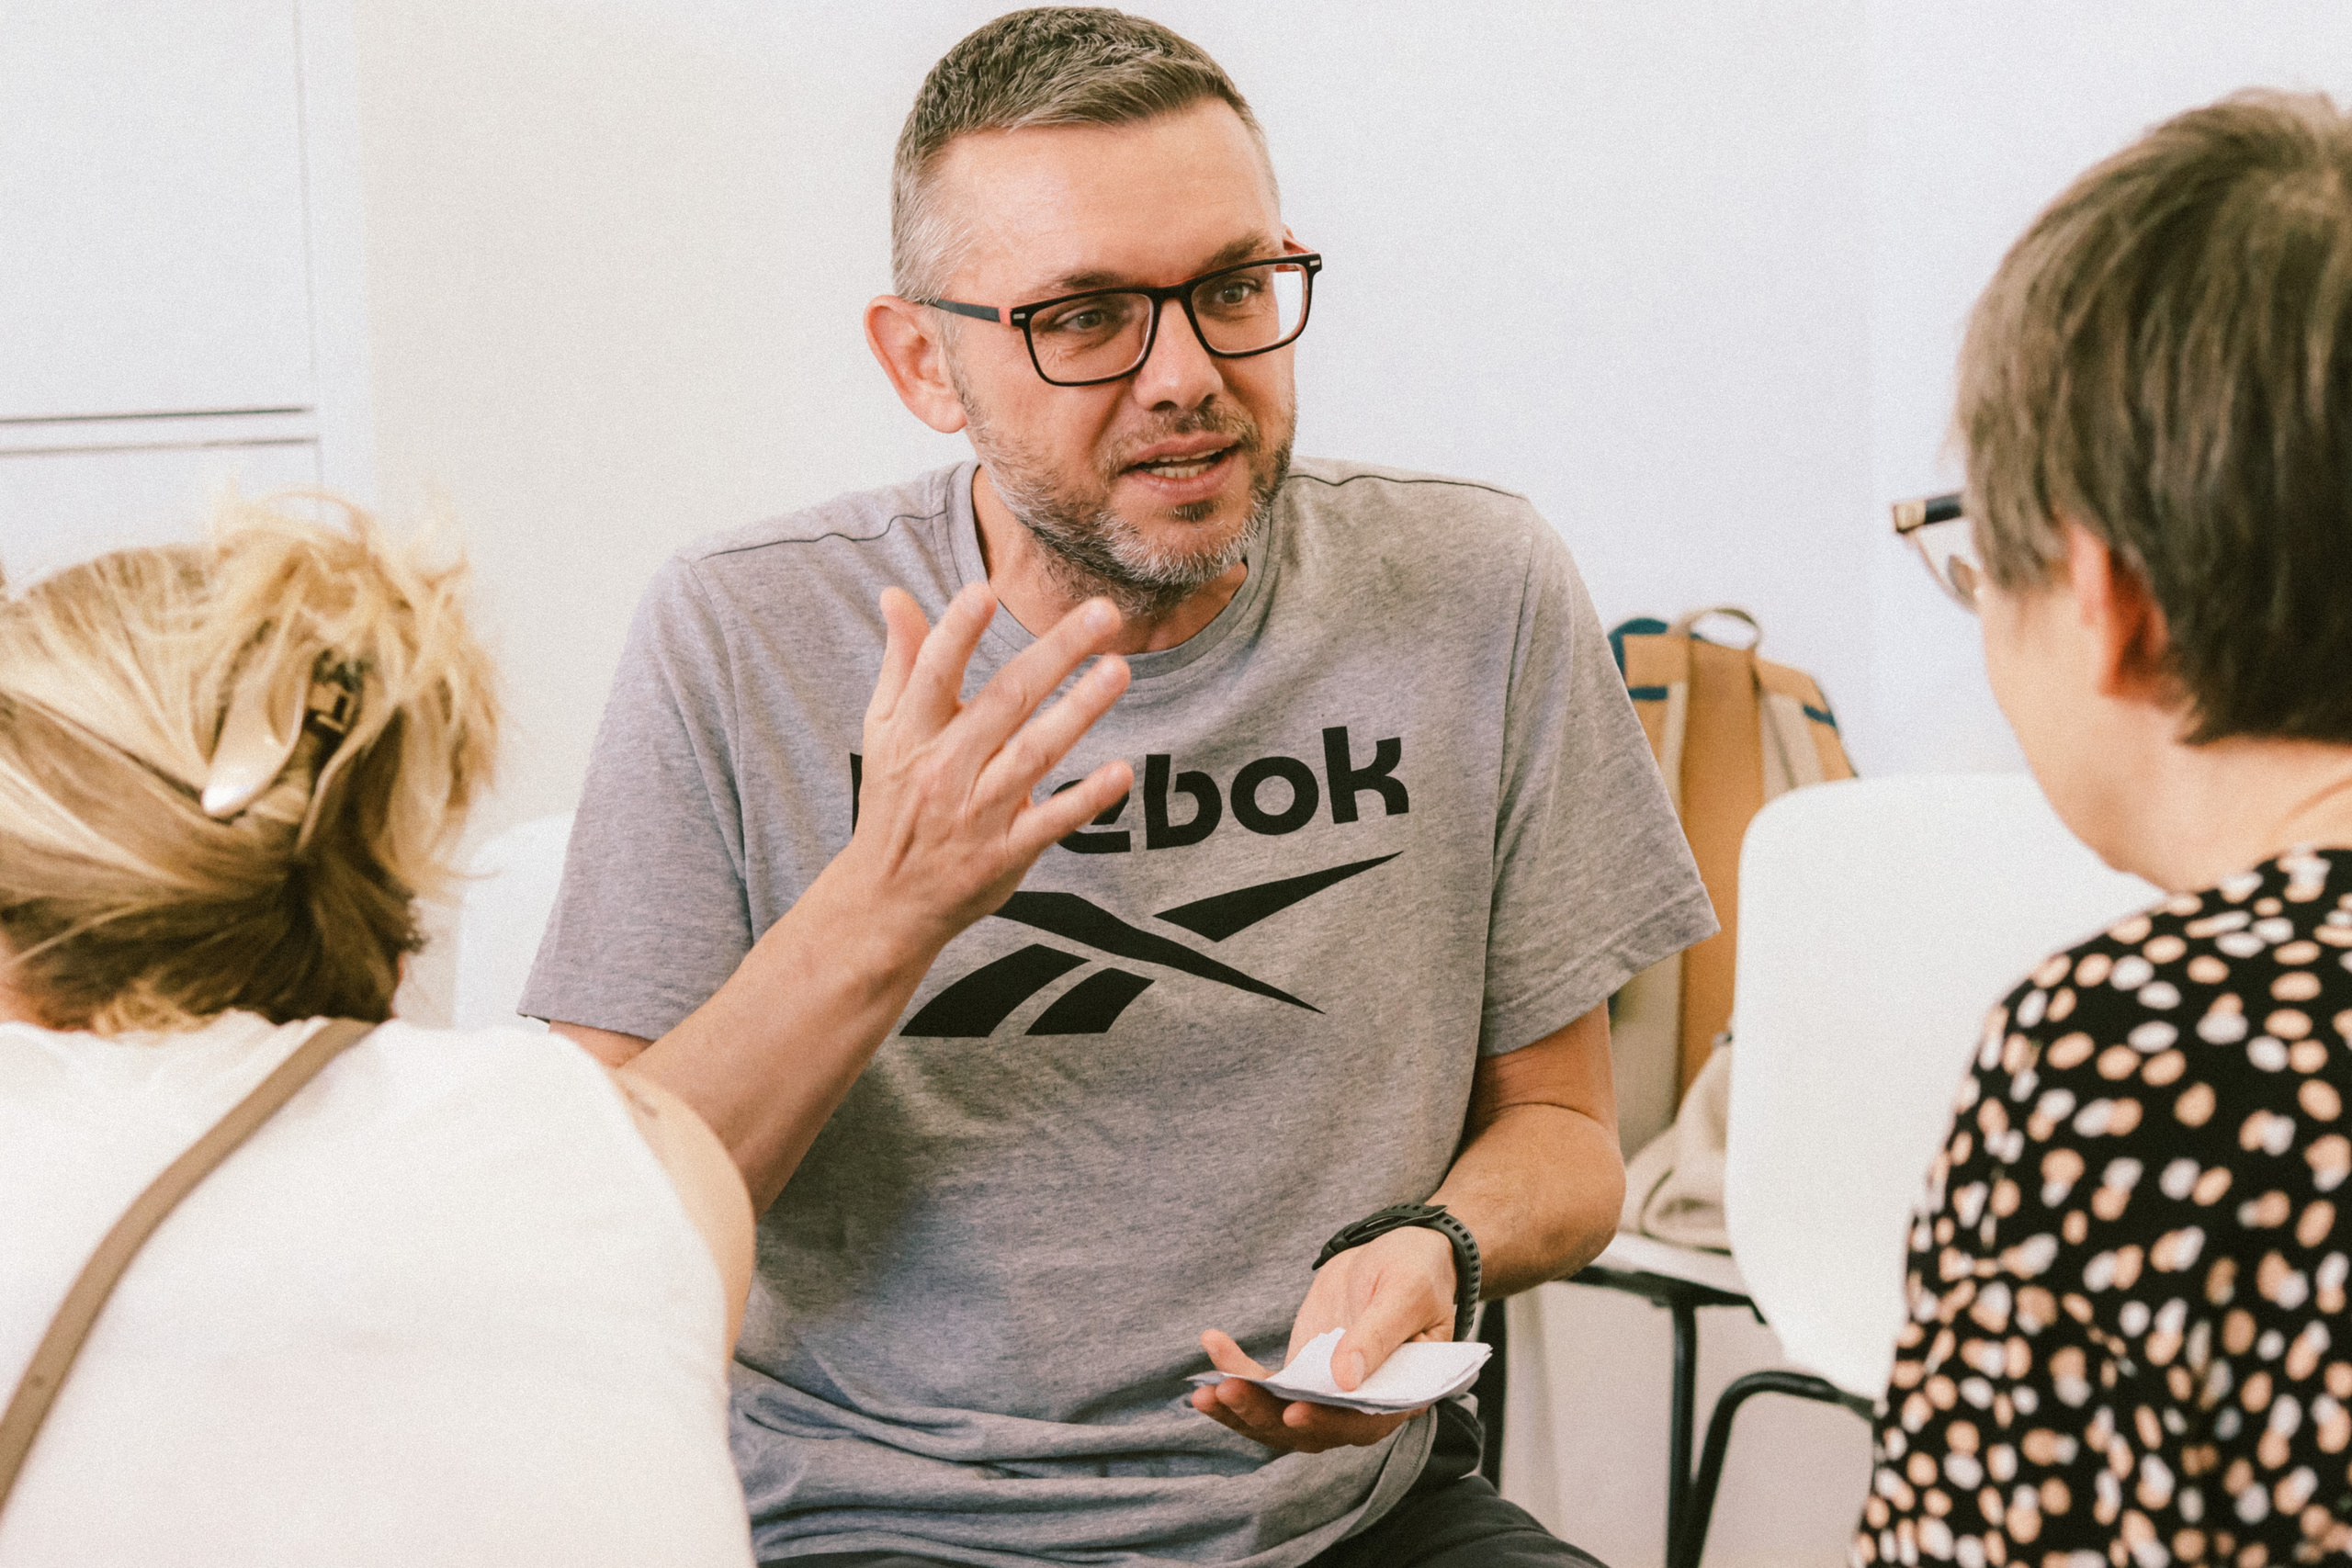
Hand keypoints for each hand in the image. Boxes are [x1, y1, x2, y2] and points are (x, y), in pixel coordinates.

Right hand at [828, 582, 1132, 949]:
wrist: (887, 899)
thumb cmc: (893, 799)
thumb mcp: (883, 731)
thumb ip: (902, 662)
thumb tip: (895, 594)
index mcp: (912, 733)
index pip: (934, 674)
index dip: (956, 633)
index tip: (983, 591)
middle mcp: (945, 768)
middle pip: (1005, 701)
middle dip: (1055, 653)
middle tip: (1103, 613)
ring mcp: (978, 811)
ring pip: (1035, 753)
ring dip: (1080, 710)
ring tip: (1119, 669)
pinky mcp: (1007, 853)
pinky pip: (1052, 822)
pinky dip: (1086, 798)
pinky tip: (1120, 771)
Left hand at [1190, 1226, 1456, 1453]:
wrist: (1398, 1254)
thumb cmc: (1415, 1271)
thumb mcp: (1405, 1293)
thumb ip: (1378, 1334)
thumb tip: (1345, 1379)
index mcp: (1402, 1395)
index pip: (1362, 1423)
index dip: (1328, 1423)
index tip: (1292, 1412)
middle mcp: (1363, 1406)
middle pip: (1311, 1429)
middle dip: (1264, 1416)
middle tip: (1227, 1391)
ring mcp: (1329, 1393)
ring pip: (1280, 1418)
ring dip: (1241, 1408)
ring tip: (1204, 1391)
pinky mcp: (1304, 1374)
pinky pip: (1267, 1388)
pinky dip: (1238, 1375)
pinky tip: (1214, 1350)